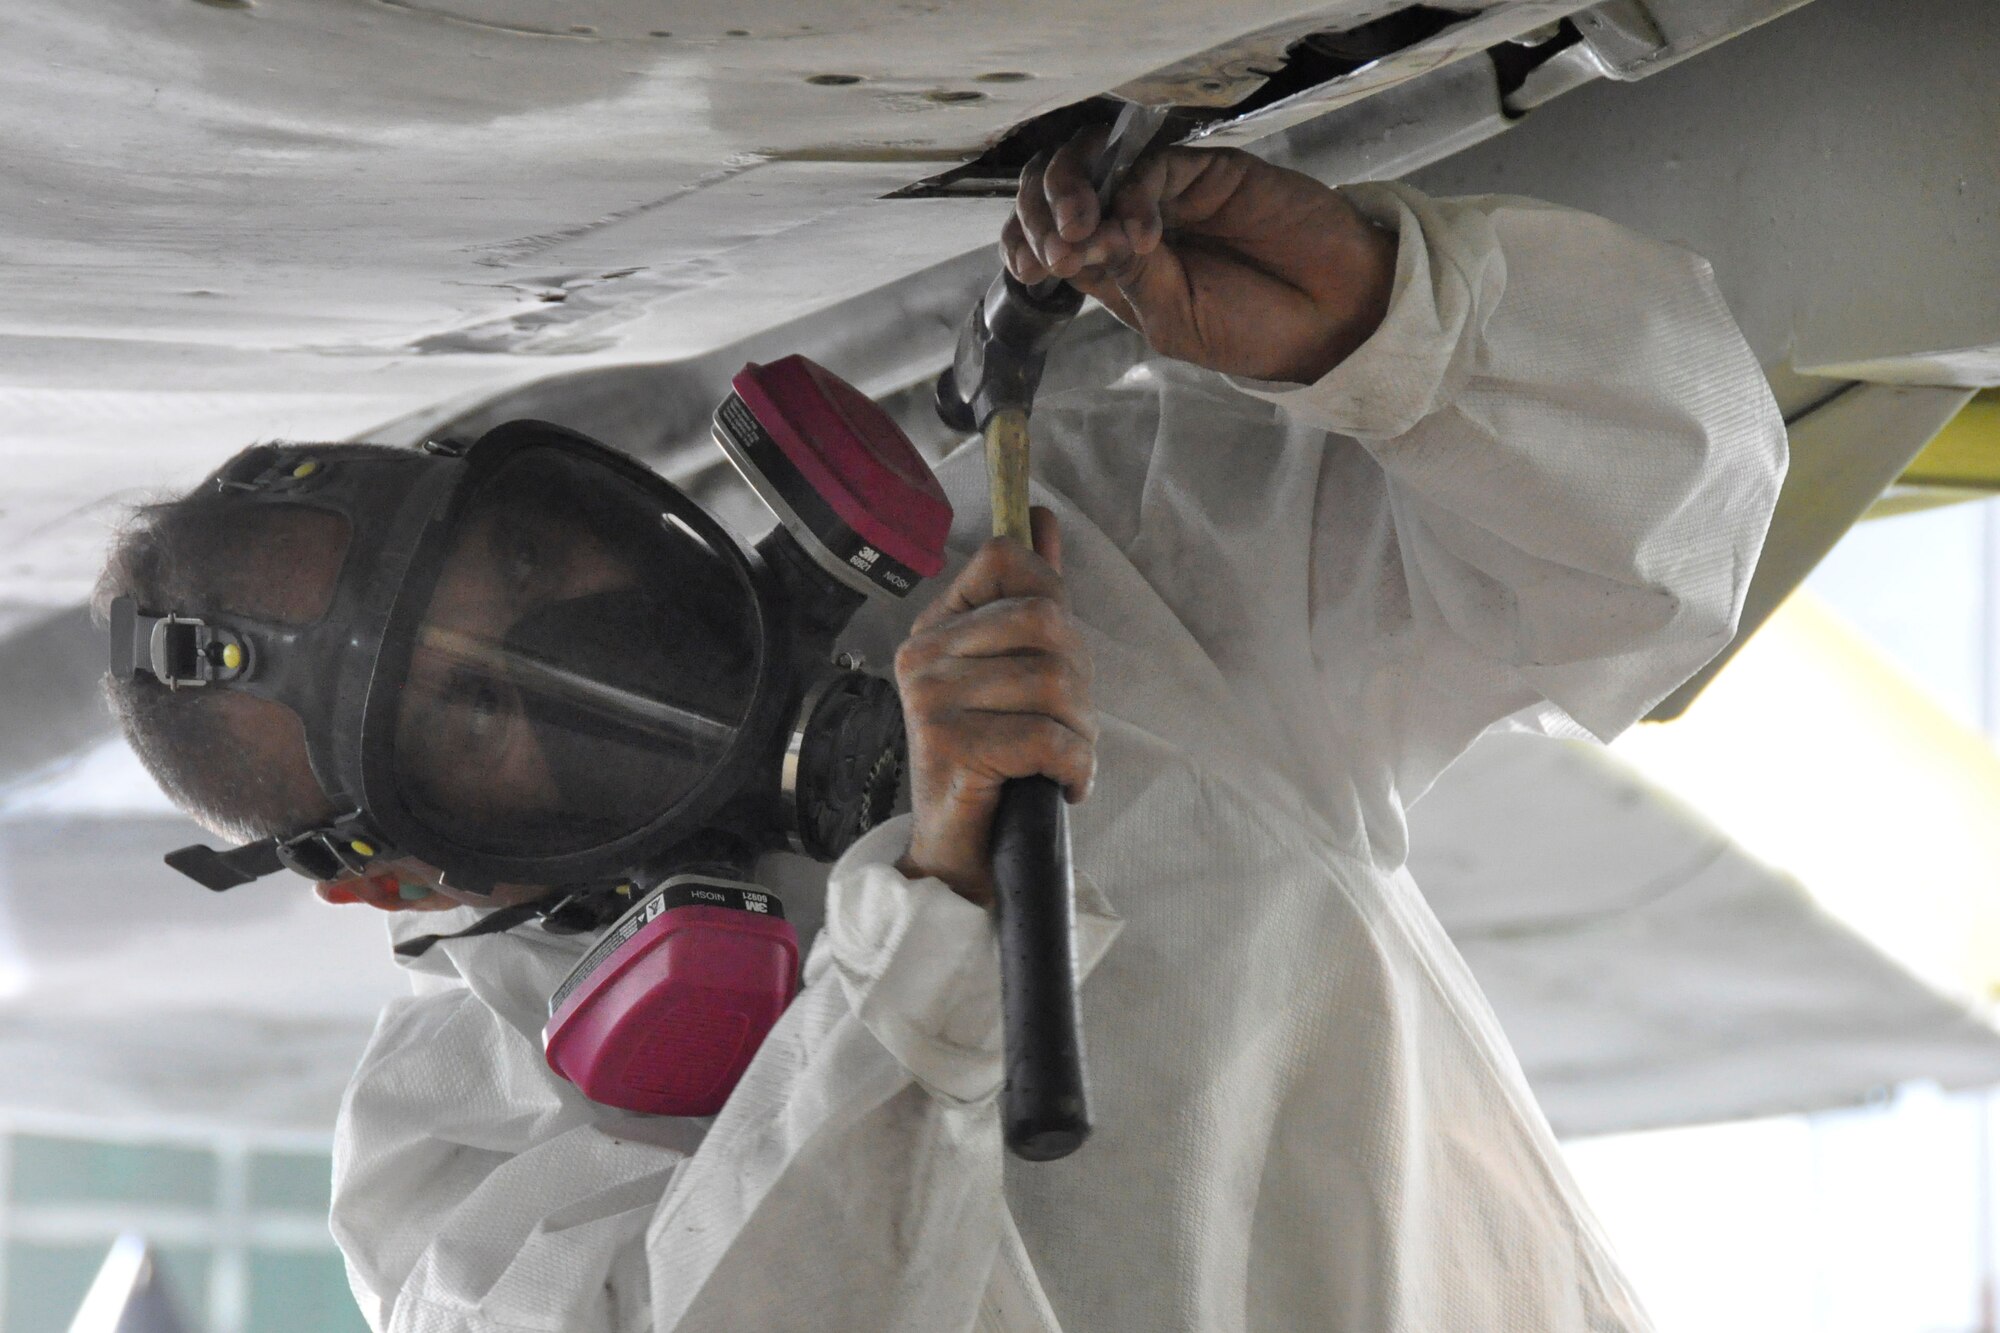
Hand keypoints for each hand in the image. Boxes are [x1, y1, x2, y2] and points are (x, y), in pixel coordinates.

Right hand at [894, 509, 1095, 906]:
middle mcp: (923, 656)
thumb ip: (1030, 595)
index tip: (1056, 656)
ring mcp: (929, 700)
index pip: (1006, 560)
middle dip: (1079, 679)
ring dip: (1080, 731)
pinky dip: (1074, 766)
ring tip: (1060, 760)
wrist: (964, 856)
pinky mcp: (948, 746)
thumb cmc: (998, 763)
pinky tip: (1060, 784)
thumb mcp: (1018, 670)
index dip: (1053, 601)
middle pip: (1045, 620)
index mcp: (937, 629)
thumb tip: (1041, 519)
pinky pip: (1047, 737)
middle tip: (1068, 726)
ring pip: (1053, 681)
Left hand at [1002, 127, 1397, 384]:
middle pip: (1058, 193)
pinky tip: (1143, 234)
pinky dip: (1132, 195)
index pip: (1047, 238)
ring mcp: (1166, 192)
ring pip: (1094, 165)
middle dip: (1041, 213)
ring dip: (1072, 191)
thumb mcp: (1173, 321)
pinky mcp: (1202, 170)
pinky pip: (1149, 165)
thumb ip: (1126, 278)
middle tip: (1058, 248)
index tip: (1030, 266)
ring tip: (1083, 232)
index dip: (1025, 240)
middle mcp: (1131, 222)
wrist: (1332, 313)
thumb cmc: (1254, 328)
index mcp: (1115, 269)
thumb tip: (1075, 240)